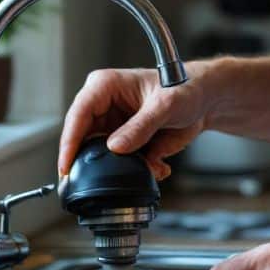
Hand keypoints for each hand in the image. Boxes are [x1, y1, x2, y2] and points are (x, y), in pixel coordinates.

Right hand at [58, 63, 214, 179]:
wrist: (203, 100)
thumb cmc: (184, 88)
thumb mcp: (165, 105)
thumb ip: (141, 127)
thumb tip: (116, 147)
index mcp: (104, 86)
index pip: (78, 115)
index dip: (69, 142)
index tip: (66, 166)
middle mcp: (103, 106)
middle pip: (83, 140)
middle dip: (95, 163)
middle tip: (99, 182)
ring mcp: (112, 126)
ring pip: (101, 156)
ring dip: (122, 169)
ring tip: (150, 165)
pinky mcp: (124, 142)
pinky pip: (120, 163)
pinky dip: (138, 171)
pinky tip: (157, 166)